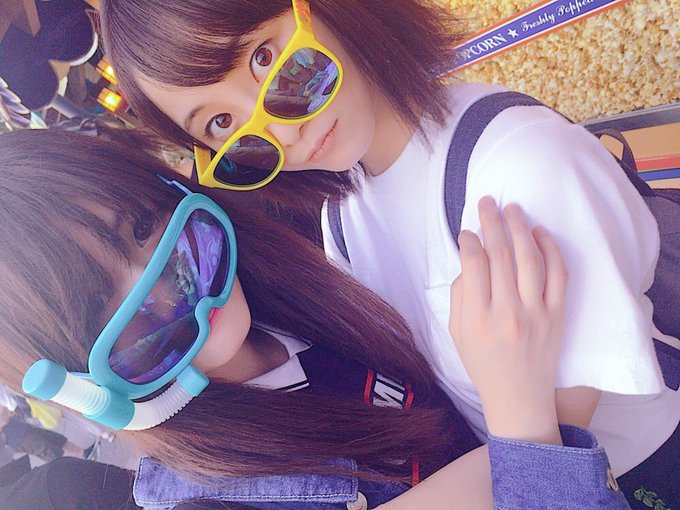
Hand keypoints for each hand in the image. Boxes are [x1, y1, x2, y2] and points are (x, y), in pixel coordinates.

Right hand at [449, 197, 567, 442]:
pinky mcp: (558, 315)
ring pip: (529, 258)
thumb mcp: (457, 334)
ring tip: (512, 209)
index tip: (466, 231)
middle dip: (491, 222)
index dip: (469, 240)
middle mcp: (508, 312)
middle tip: (487, 201)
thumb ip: (459, 295)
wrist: (519, 398)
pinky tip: (540, 233)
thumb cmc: (483, 364)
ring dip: (520, 228)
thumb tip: (469, 258)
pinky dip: (551, 249)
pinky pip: (559, 274)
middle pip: (500, 254)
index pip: (473, 264)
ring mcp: (537, 313)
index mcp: (477, 318)